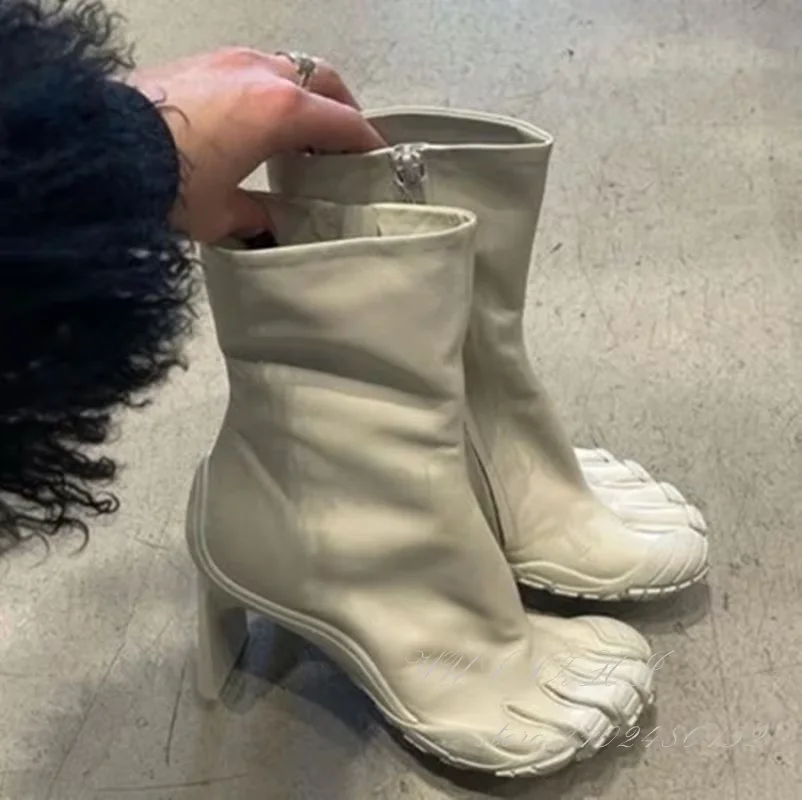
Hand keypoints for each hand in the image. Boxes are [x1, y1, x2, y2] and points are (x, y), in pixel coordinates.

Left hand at [129, 48, 384, 242]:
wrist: (96, 155)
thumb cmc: (168, 185)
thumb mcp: (222, 214)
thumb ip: (259, 215)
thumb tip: (272, 221)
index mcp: (281, 110)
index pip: (344, 122)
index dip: (366, 143)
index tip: (377, 161)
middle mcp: (260, 74)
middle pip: (323, 80)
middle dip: (341, 108)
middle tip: (342, 143)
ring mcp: (228, 60)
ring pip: (288, 67)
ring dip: (303, 95)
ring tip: (299, 132)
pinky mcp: (199, 61)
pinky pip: (253, 68)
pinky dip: (269, 89)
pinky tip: (257, 120)